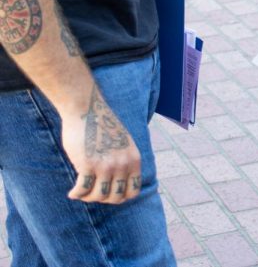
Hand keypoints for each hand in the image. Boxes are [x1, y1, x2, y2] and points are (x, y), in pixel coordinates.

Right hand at [63, 86, 141, 203]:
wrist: (87, 109)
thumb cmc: (101, 126)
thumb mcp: (122, 144)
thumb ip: (123, 162)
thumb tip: (114, 184)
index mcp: (134, 159)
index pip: (133, 191)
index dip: (120, 197)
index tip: (108, 193)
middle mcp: (123, 164)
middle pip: (116, 198)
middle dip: (103, 199)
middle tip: (92, 193)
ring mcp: (106, 165)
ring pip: (99, 196)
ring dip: (88, 197)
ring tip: (81, 192)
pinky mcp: (88, 164)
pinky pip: (83, 190)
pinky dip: (76, 194)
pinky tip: (72, 192)